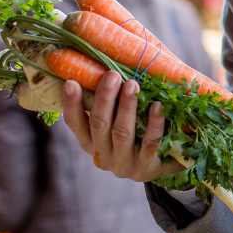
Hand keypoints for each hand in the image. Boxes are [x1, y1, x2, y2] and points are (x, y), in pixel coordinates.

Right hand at [61, 71, 182, 182]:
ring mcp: (125, 163)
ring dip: (126, 107)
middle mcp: (103, 155)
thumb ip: (110, 102)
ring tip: (132, 84)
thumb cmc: (137, 134)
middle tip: (112, 75)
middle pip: (99, 124)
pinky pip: (150, 143)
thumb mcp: (118, 122)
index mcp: (91, 143)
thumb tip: (104, 65)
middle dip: (105, 98)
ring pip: (122, 133)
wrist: (162, 165)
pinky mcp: (147, 167)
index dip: (71, 104)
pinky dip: (153, 123)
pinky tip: (157, 106)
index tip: (71, 82)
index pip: (75, 123)